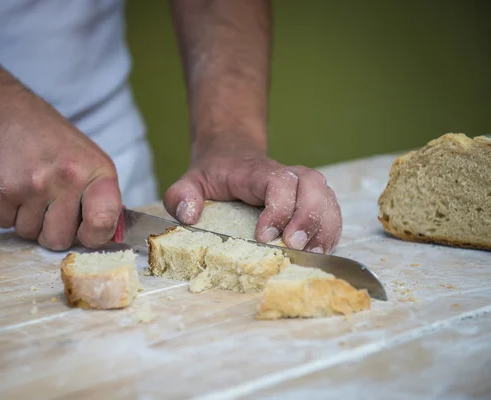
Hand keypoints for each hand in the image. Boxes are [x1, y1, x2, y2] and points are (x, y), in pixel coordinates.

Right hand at [0, 91, 120, 250]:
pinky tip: (12, 187)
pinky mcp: (4, 190)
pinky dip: (5, 212)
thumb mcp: (89, 161)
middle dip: (52, 229)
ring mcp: (34, 185)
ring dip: (27, 220)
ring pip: (30, 234)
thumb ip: (99, 198)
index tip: (86, 232)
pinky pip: (4, 224)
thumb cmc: (52, 142)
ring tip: (30, 191)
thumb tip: (107, 236)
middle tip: (49, 204)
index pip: (103, 222)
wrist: (6, 112)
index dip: (94, 236)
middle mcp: (68, 179)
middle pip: (60, 239)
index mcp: (96, 172)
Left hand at [163, 147, 341, 253]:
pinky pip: (331, 210)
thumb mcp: (189, 181)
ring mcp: (301, 186)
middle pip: (312, 185)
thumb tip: (188, 215)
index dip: (278, 208)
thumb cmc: (213, 174)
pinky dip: (331, 231)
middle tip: (293, 246)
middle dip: (308, 218)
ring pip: (327, 197)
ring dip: (325, 227)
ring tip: (312, 254)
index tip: (264, 236)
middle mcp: (286, 174)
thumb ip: (180, 195)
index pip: (278, 181)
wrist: (231, 157)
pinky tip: (320, 250)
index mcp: (256, 171)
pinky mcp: (310, 199)